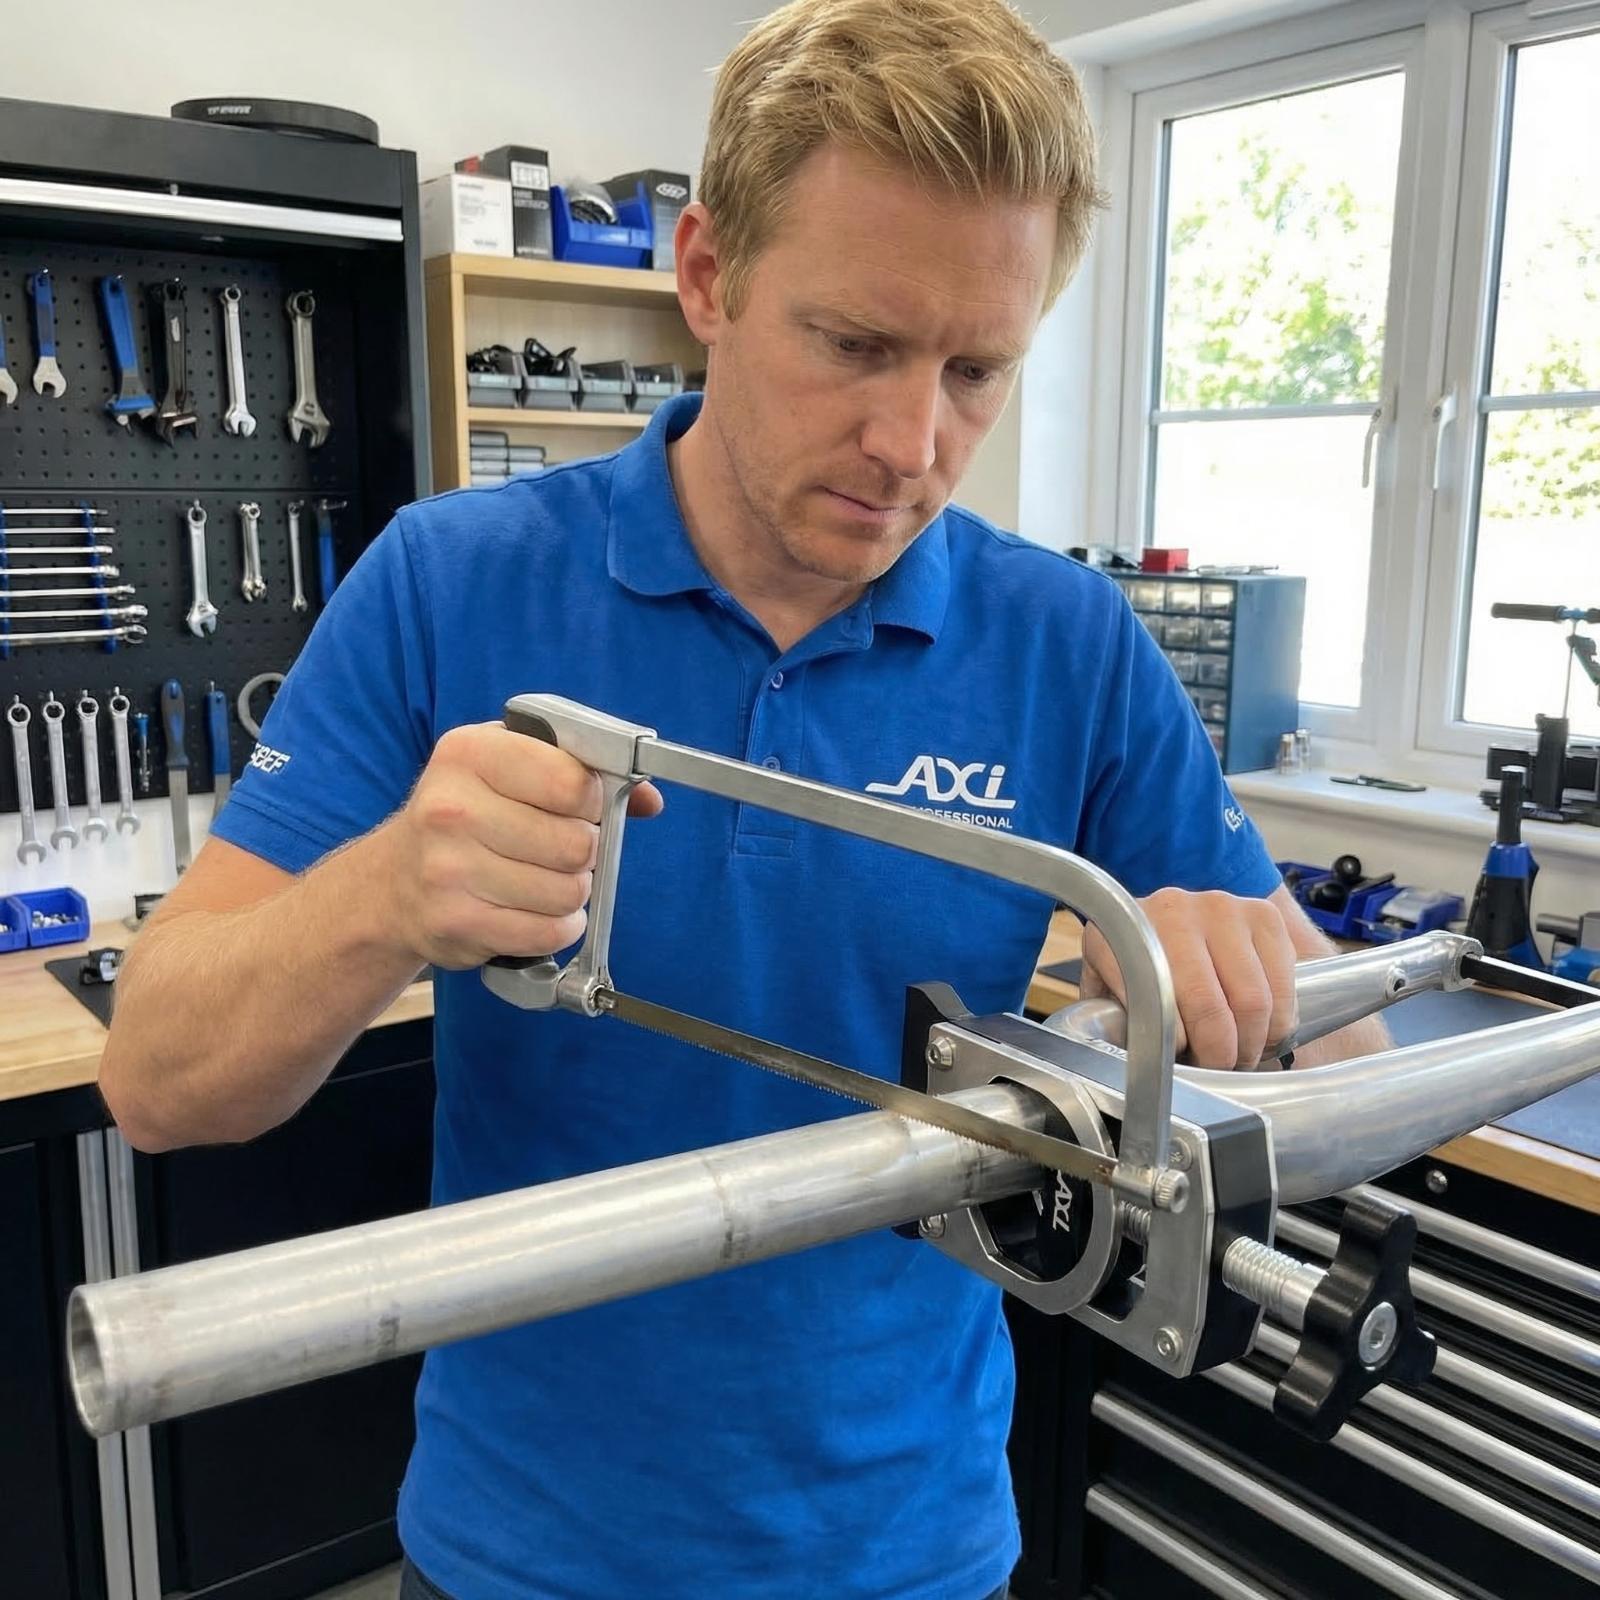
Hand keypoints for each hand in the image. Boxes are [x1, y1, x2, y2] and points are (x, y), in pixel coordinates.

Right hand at [381, 722, 662, 968]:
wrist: (391, 884)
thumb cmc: (466, 815)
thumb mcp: (509, 766)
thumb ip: (580, 768)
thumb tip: (648, 799)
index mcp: (469, 753)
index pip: (573, 782)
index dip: (592, 799)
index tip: (580, 806)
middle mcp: (452, 809)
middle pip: (576, 844)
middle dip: (584, 851)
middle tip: (562, 849)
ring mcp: (449, 870)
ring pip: (568, 893)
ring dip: (572, 892)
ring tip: (545, 879)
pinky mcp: (457, 923)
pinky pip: (547, 932)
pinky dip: (559, 927)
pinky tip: (538, 911)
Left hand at [1080, 887, 1297, 1068]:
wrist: (1176, 918)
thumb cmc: (1141, 965)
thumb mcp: (1112, 988)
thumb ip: (1114, 1019)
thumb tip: (1133, 1062)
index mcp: (1126, 931)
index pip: (1158, 1006)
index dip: (1177, 1047)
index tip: (1181, 1064)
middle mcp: (1173, 911)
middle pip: (1209, 1008)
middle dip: (1218, 1054)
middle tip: (1216, 1068)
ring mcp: (1222, 909)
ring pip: (1253, 1002)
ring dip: (1251, 1044)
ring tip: (1239, 1054)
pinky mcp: (1264, 916)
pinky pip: (1283, 988)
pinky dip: (1279, 1023)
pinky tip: (1260, 1030)